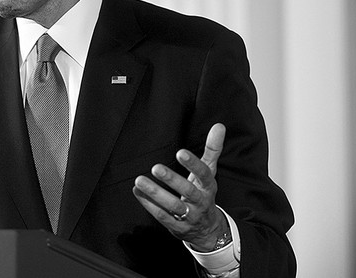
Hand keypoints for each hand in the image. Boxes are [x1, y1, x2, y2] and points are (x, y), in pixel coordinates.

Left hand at [132, 123, 228, 250]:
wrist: (207, 230)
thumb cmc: (204, 193)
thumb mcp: (209, 172)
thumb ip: (212, 149)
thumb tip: (219, 126)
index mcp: (208, 187)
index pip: (204, 174)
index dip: (193, 164)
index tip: (180, 152)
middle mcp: (200, 202)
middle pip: (187, 192)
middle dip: (172, 180)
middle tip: (156, 167)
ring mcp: (189, 216)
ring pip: (172, 207)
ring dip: (155, 193)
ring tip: (140, 180)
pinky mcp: (177, 227)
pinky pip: (162, 216)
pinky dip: (148, 204)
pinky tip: (137, 191)